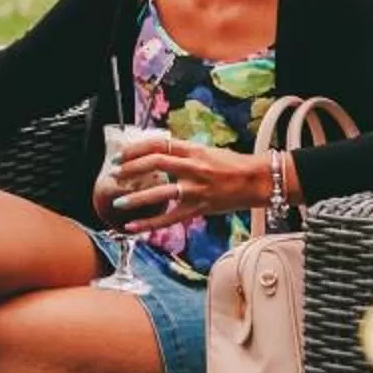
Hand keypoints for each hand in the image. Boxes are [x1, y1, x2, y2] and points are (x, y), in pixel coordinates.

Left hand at [107, 134, 271, 231]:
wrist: (257, 181)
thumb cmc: (233, 165)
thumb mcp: (206, 151)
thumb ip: (183, 154)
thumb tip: (158, 155)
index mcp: (193, 150)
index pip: (158, 145)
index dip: (136, 149)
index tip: (120, 155)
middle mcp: (193, 167)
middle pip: (155, 163)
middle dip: (131, 169)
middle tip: (115, 174)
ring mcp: (196, 189)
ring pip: (160, 192)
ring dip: (136, 198)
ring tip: (118, 202)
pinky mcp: (199, 208)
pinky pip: (170, 218)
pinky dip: (149, 223)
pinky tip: (133, 227)